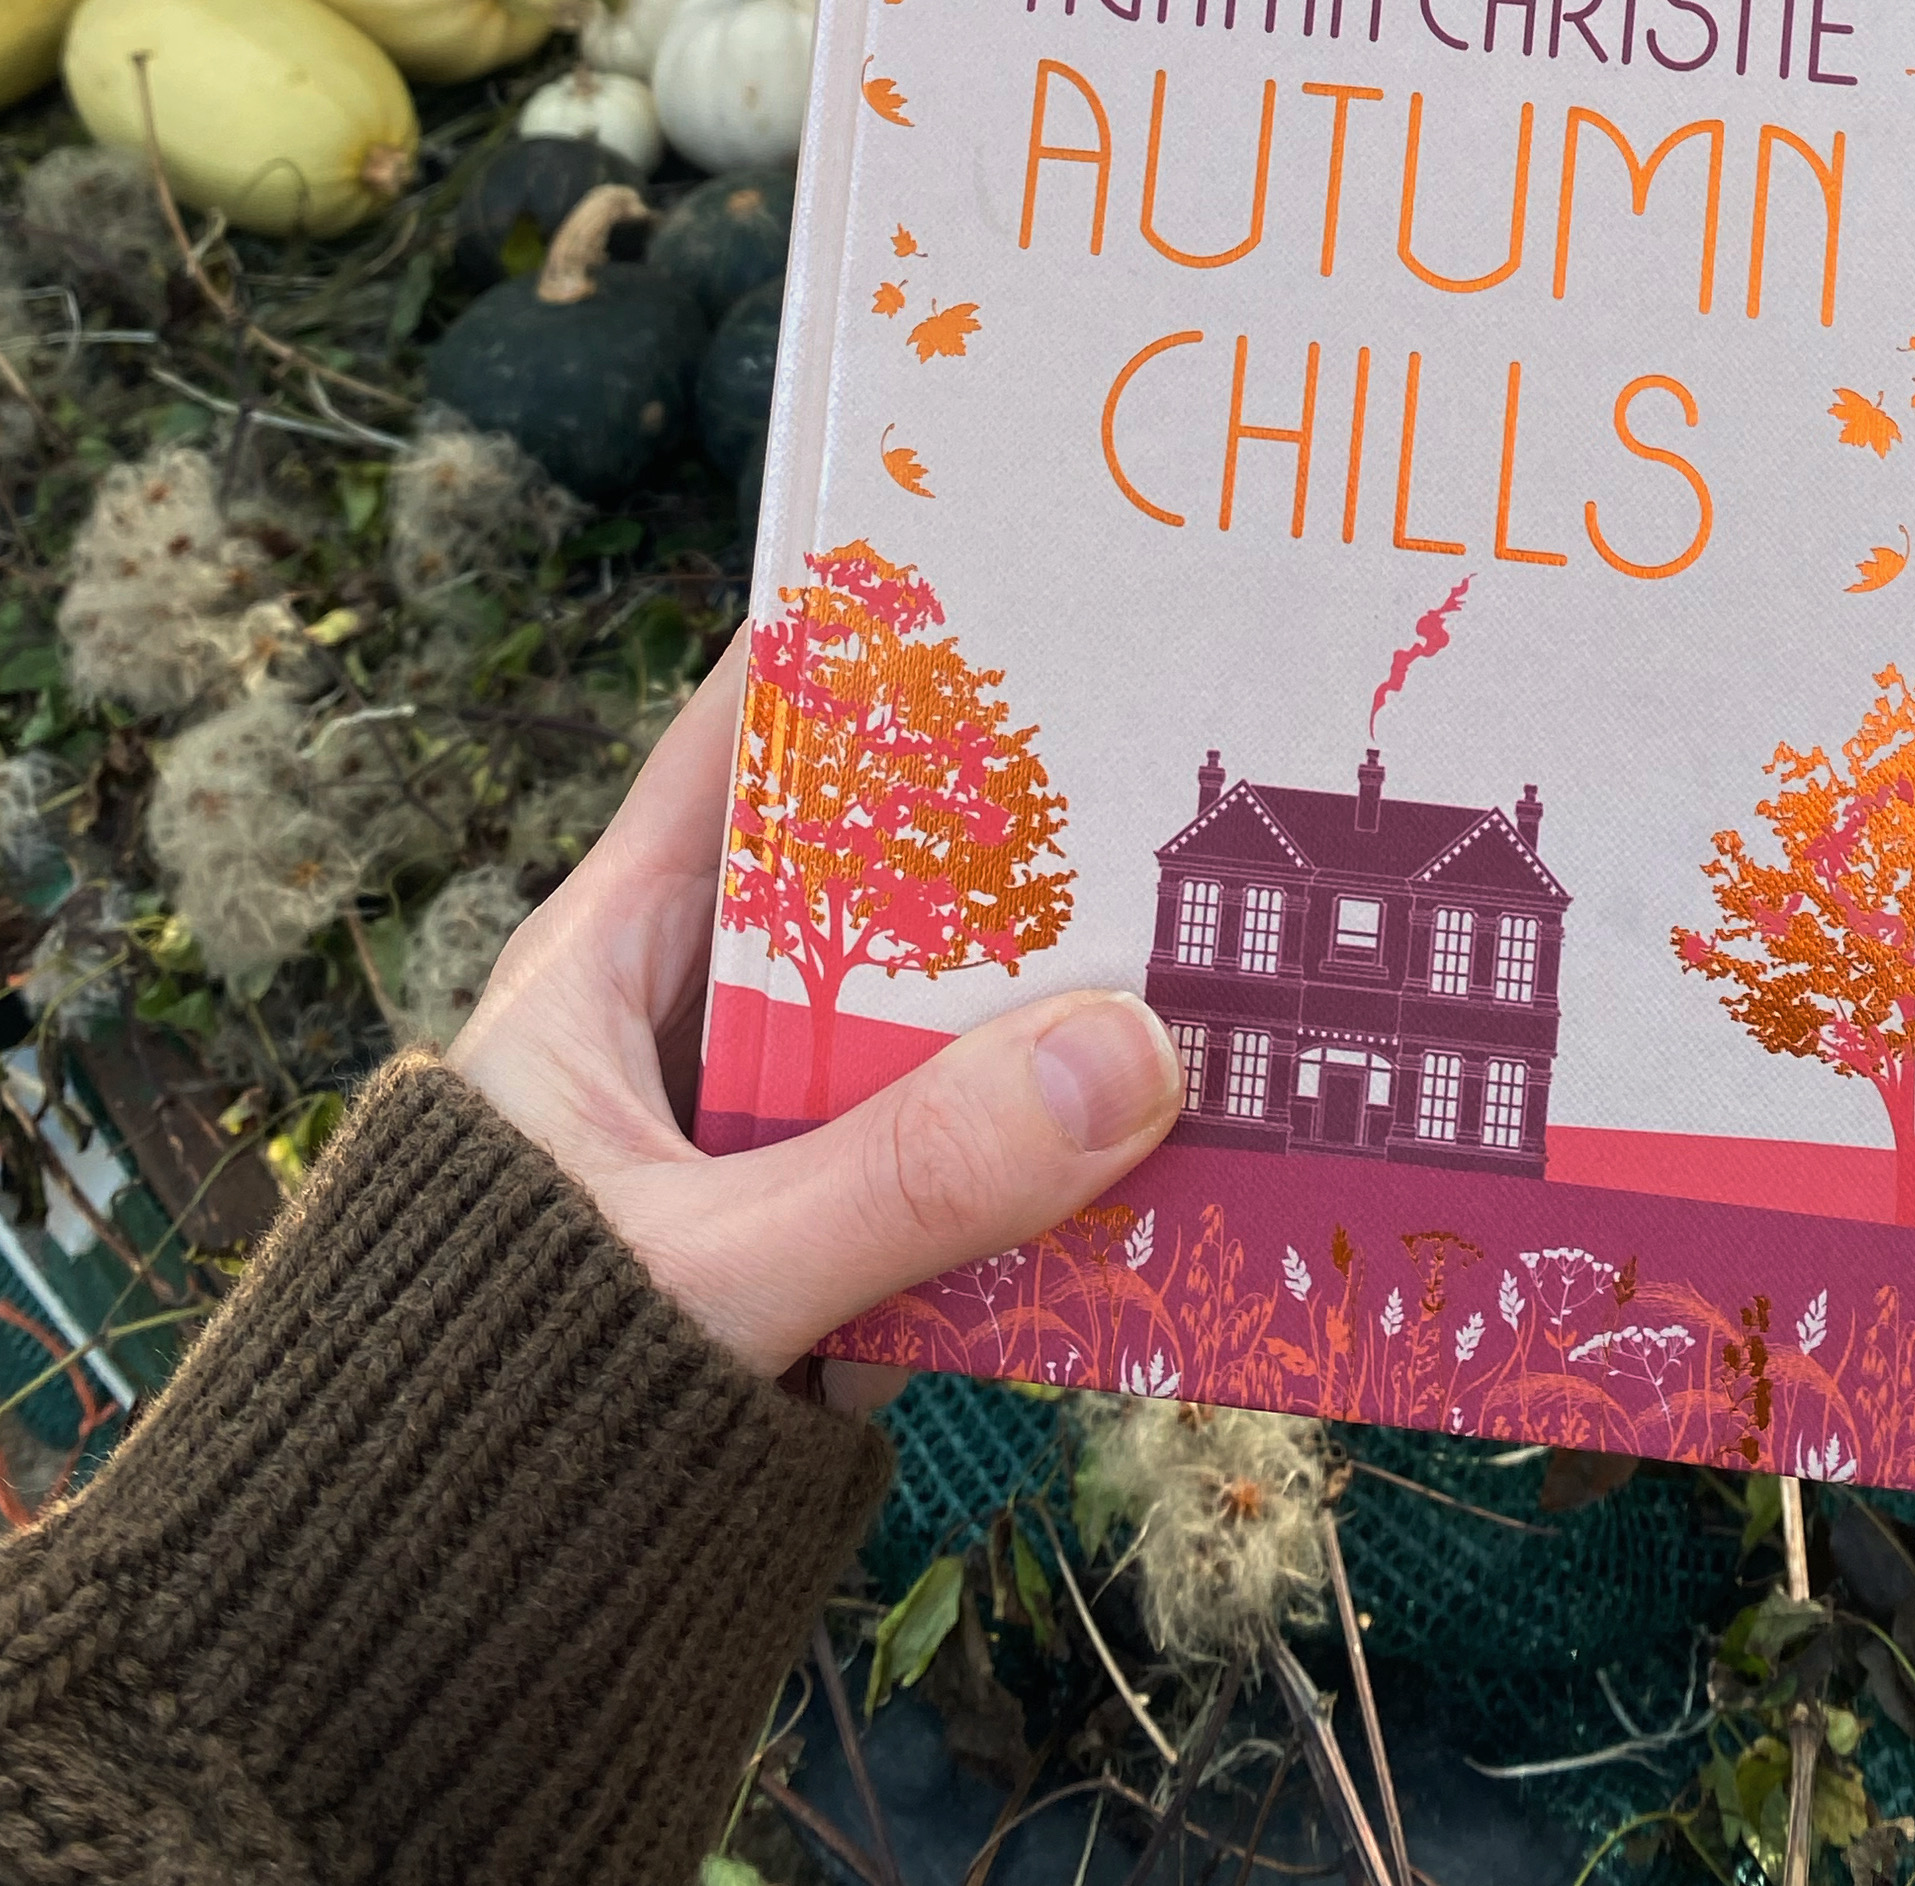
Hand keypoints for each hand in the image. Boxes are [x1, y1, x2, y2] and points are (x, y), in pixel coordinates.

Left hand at [451, 624, 1179, 1380]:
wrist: (410, 1634)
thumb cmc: (495, 1403)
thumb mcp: (709, 1273)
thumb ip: (908, 1179)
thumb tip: (1133, 1056)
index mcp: (603, 962)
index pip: (731, 746)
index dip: (848, 653)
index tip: (994, 574)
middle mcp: (682, 1028)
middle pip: (864, 885)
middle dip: (1002, 845)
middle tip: (1168, 769)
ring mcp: (749, 1143)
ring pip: (920, 1035)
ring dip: (1041, 1017)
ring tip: (1211, 952)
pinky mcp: (807, 1257)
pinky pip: (943, 1169)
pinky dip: (1037, 1157)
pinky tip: (1164, 1147)